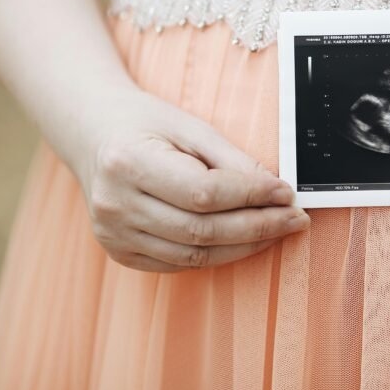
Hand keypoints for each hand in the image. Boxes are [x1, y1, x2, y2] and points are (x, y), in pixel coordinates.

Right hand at [71, 87, 309, 272]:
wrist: (95, 135)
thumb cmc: (144, 124)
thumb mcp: (190, 127)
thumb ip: (231, 159)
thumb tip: (275, 189)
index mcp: (128, 162)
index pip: (205, 192)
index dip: (252, 195)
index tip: (287, 192)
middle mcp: (116, 204)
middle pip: (202, 230)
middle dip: (258, 226)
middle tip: (294, 218)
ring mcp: (114, 234)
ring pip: (193, 255)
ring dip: (244, 246)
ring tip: (277, 230)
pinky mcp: (120, 252)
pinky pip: (178, 265)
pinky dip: (216, 255)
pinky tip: (241, 241)